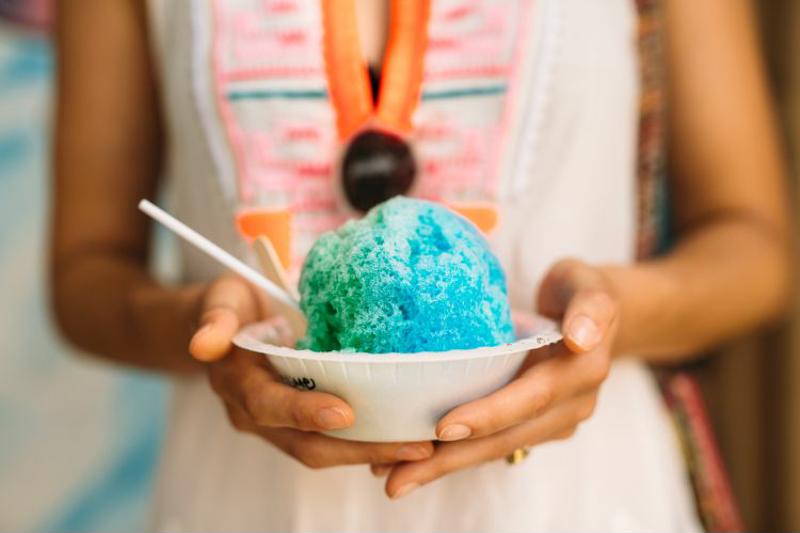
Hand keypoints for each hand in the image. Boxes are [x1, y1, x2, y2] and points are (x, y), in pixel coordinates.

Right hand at [189, 275, 433, 468]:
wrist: (227, 324)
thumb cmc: (233, 304)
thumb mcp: (222, 299)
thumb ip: (216, 318)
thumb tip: (203, 343)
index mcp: (237, 384)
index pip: (270, 404)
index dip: (304, 411)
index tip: (345, 412)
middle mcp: (257, 413)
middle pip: (307, 443)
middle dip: (359, 447)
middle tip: (411, 444)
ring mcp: (280, 423)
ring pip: (325, 450)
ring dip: (372, 452)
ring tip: (420, 446)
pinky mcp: (302, 421)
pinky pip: (335, 441)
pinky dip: (369, 444)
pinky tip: (406, 440)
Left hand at [376, 259, 617, 497]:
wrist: (593, 312)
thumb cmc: (580, 289)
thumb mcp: (588, 286)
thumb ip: (590, 308)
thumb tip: (580, 338)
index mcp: (581, 373)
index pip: (530, 398)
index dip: (489, 415)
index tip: (444, 428)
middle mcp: (570, 406)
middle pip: (506, 437)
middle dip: (452, 459)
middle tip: (397, 478)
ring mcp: (553, 422)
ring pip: (495, 448)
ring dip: (445, 467)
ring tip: (394, 481)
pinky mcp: (535, 427)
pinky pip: (493, 443)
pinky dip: (454, 456)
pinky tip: (413, 465)